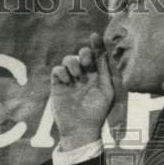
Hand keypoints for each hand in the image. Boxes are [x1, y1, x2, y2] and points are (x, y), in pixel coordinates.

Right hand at [50, 33, 114, 150]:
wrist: (80, 129)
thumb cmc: (97, 112)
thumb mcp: (106, 91)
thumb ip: (105, 71)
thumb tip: (103, 51)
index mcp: (97, 76)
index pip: (97, 56)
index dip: (96, 44)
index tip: (95, 36)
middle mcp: (84, 76)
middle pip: (82, 54)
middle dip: (84, 54)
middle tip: (87, 63)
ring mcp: (70, 80)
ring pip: (68, 60)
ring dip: (73, 64)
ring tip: (76, 77)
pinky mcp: (58, 85)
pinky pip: (57, 70)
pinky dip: (61, 72)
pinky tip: (67, 82)